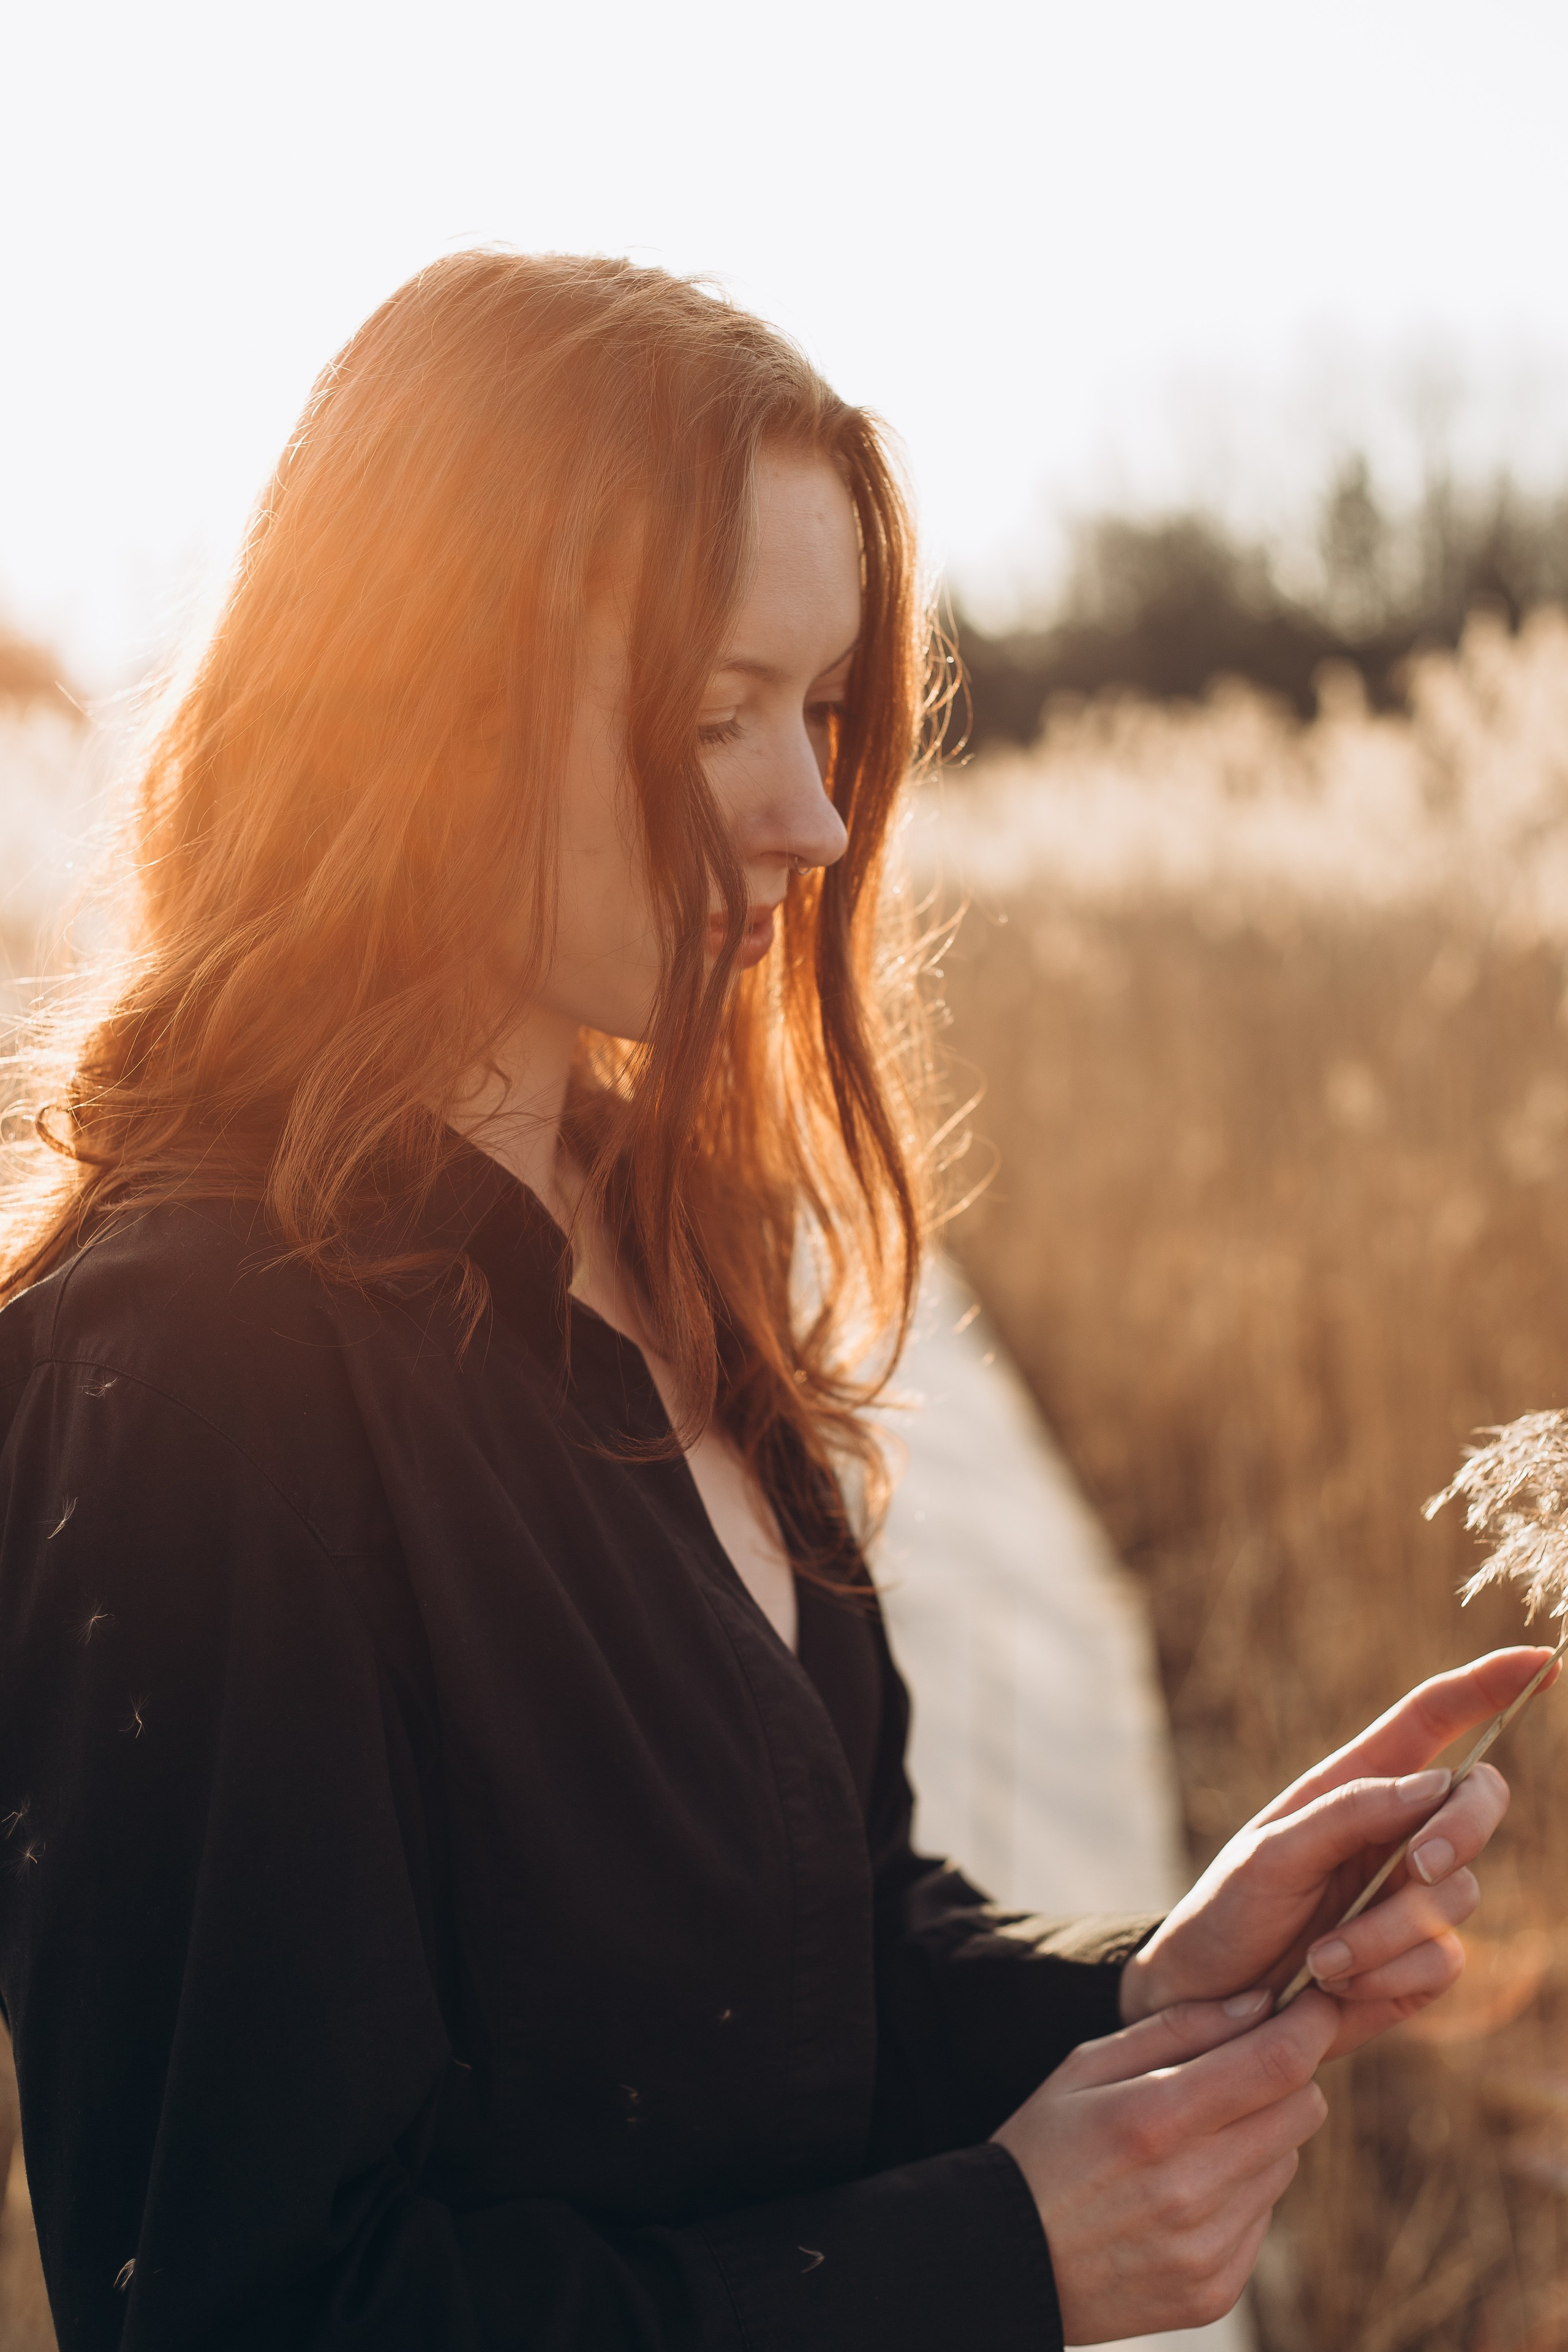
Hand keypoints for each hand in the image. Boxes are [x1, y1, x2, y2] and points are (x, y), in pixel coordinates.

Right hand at [993, 1990, 1335, 2341]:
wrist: (1002, 2261)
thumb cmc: (1042, 2145)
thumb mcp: (1084, 2065)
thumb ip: (1175, 2029)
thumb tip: (1260, 2003)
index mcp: (1155, 2119)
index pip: (1277, 2063)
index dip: (1312, 2025)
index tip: (1318, 2004)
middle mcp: (1191, 2189)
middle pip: (1302, 2112)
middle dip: (1287, 2076)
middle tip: (1242, 2068)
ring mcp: (1208, 2248)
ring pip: (1287, 2163)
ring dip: (1260, 2136)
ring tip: (1193, 2138)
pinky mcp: (1216, 2290)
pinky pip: (1264, 2219)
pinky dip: (1240, 2192)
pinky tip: (1183, 2192)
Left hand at [1121, 1648, 1556, 2057]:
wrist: (1209, 2004)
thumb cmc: (1229, 1911)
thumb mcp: (1270, 1853)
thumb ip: (1349, 1814)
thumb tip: (1438, 1783)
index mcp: (1356, 1785)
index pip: (1433, 1718)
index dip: (1488, 1685)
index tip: (1539, 1659)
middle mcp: (1396, 1833)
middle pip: (1478, 1799)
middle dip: (1461, 1830)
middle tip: (1416, 1866)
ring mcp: (1414, 1898)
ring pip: (1460, 1895)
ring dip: (1387, 1932)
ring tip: (1320, 1957)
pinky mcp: (1419, 1962)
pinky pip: (1444, 1961)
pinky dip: (1391, 1976)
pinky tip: (1336, 1986)